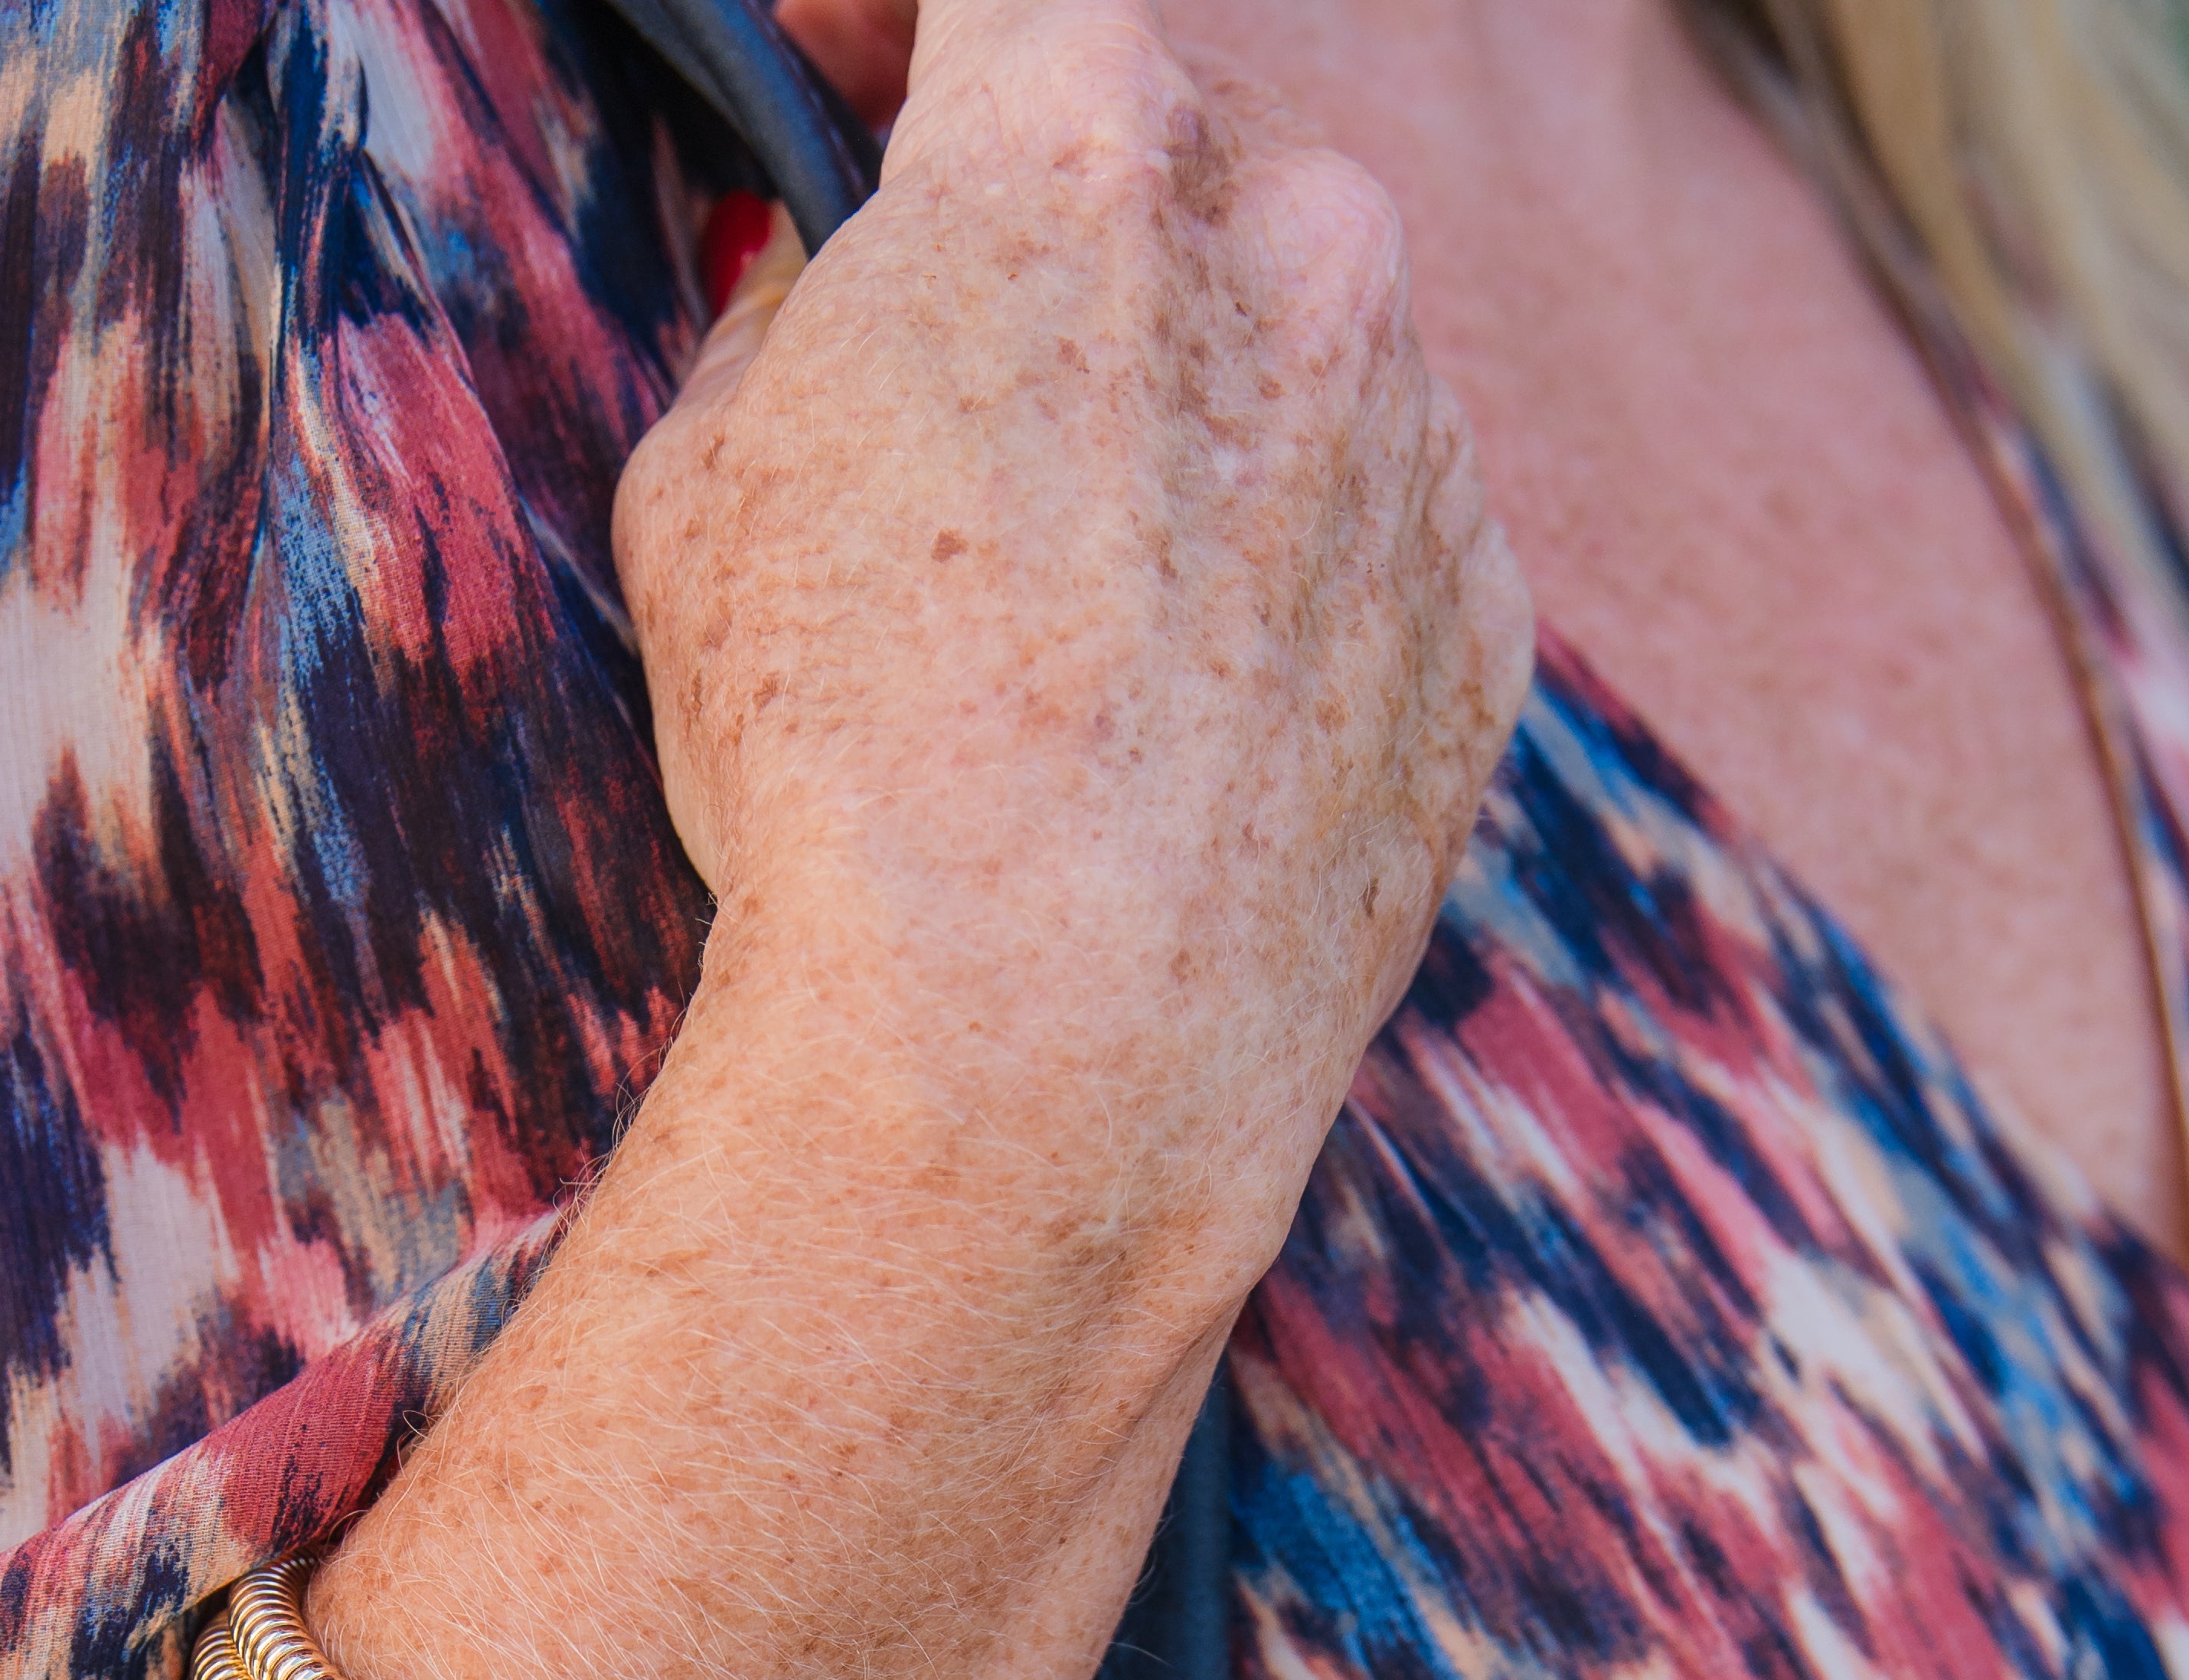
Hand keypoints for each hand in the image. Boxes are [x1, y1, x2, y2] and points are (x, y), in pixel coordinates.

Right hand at [612, 0, 1531, 1341]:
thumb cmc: (839, 773)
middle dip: (1073, 255)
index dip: (911, 35)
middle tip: (968, 388)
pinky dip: (1289, 598)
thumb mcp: (700, 500)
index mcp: (1080, 152)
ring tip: (1069, 624)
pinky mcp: (1487, 632)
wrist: (1036, 1067)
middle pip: (1184, 171)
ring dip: (1198, 434)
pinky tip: (1176, 735)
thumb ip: (778, 342)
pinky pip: (1377, 553)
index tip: (860, 81)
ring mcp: (1420, 444)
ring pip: (1299, 369)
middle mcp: (1301, 249)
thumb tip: (820, 314)